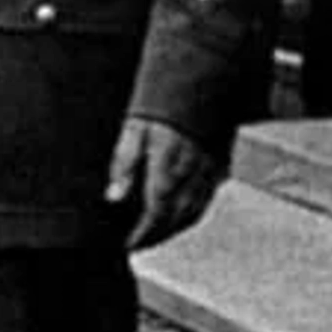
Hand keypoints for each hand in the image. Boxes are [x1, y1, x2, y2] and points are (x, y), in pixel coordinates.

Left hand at [104, 116, 222, 251]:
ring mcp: (207, 174)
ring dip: (174, 229)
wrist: (197, 85)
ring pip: (192, 212)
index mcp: (167, 171)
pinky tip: (180, 216)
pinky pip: (206, 199)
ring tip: (156, 236)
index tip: (129, 246)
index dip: (142, 235)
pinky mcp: (218, 167)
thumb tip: (113, 198)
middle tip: (139, 244)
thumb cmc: (160, 109)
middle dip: (156, 236)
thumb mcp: (132, 133)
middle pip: (174, 219)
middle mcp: (190, 177)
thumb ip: (123, 167)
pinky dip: (192, 214)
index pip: (155, 215)